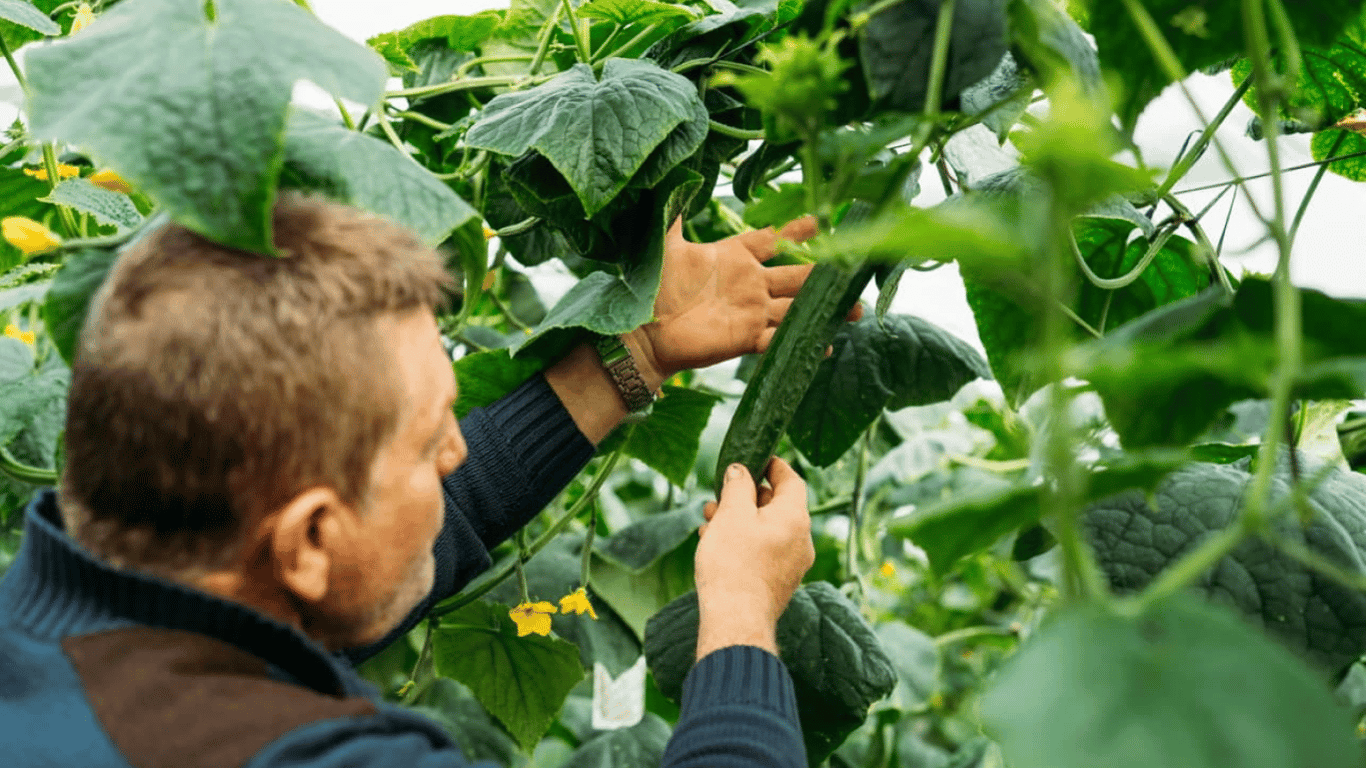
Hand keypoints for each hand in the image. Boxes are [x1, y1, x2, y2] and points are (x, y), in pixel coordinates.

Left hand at [624, 217, 845, 383]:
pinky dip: (801, 341)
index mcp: (733, 257)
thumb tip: (669, 176)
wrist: (641, 332)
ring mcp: (750, 312)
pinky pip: (779, 339)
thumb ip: (671, 214)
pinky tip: (826, 343)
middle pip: (796, 275)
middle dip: (825, 273)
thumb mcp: (663, 246)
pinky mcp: (745, 338)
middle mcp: (749, 283)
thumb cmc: (651, 289)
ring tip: (853, 308)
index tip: (821, 220)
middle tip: (853, 266)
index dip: (795, 232)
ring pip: (796, 308)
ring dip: (824, 308)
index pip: (772, 240)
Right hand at [693, 457, 813, 659]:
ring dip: (740, 520)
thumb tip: (740, 471)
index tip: (757, 458)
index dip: (774, 466)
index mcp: (795, 518)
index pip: (792, 480)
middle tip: (721, 493)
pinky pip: (764, 552)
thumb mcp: (732, 515)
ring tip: (710, 520)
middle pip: (777, 506)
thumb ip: (738, 487)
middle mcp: (801, 540)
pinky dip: (744, 542)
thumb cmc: (734, 564)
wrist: (736, 621)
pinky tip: (716, 544)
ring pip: (767, 530)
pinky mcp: (778, 583)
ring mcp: (792, 564)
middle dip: (747, 497)